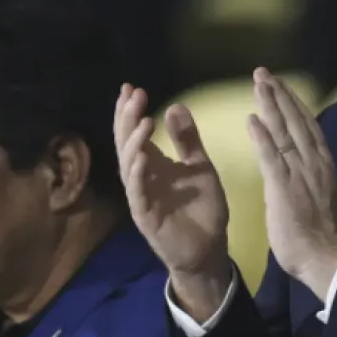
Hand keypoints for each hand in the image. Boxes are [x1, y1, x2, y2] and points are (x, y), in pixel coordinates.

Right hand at [114, 84, 233, 317]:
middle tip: (133, 95)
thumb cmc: (203, 209)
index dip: (130, 111)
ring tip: (142, 120)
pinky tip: (141, 157)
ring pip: (128, 165)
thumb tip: (175, 106)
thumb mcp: (200, 167)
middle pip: (126, 143)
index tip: (131, 88)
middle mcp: (142, 177)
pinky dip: (137, 173)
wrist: (210, 248)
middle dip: (127, 118)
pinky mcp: (145, 215)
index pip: (135, 133)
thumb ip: (188, 140)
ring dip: (133, 142)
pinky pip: (137, 192)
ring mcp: (141, 196)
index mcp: (153, 164)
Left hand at [245, 67, 336, 298]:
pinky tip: (252, 118)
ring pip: (285, 131)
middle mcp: (313, 163)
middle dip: (280, 95)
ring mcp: (299, 173)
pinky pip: (271, 156)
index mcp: (322, 166)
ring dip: (271, 105)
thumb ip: (307, 181)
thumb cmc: (320, 238)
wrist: (327, 258)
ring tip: (259, 83)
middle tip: (264, 73)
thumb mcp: (318, 200)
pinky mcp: (284, 186)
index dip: (294, 105)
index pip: (308, 128)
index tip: (282, 87)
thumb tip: (299, 173)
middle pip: (296, 121)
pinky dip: (262, 135)